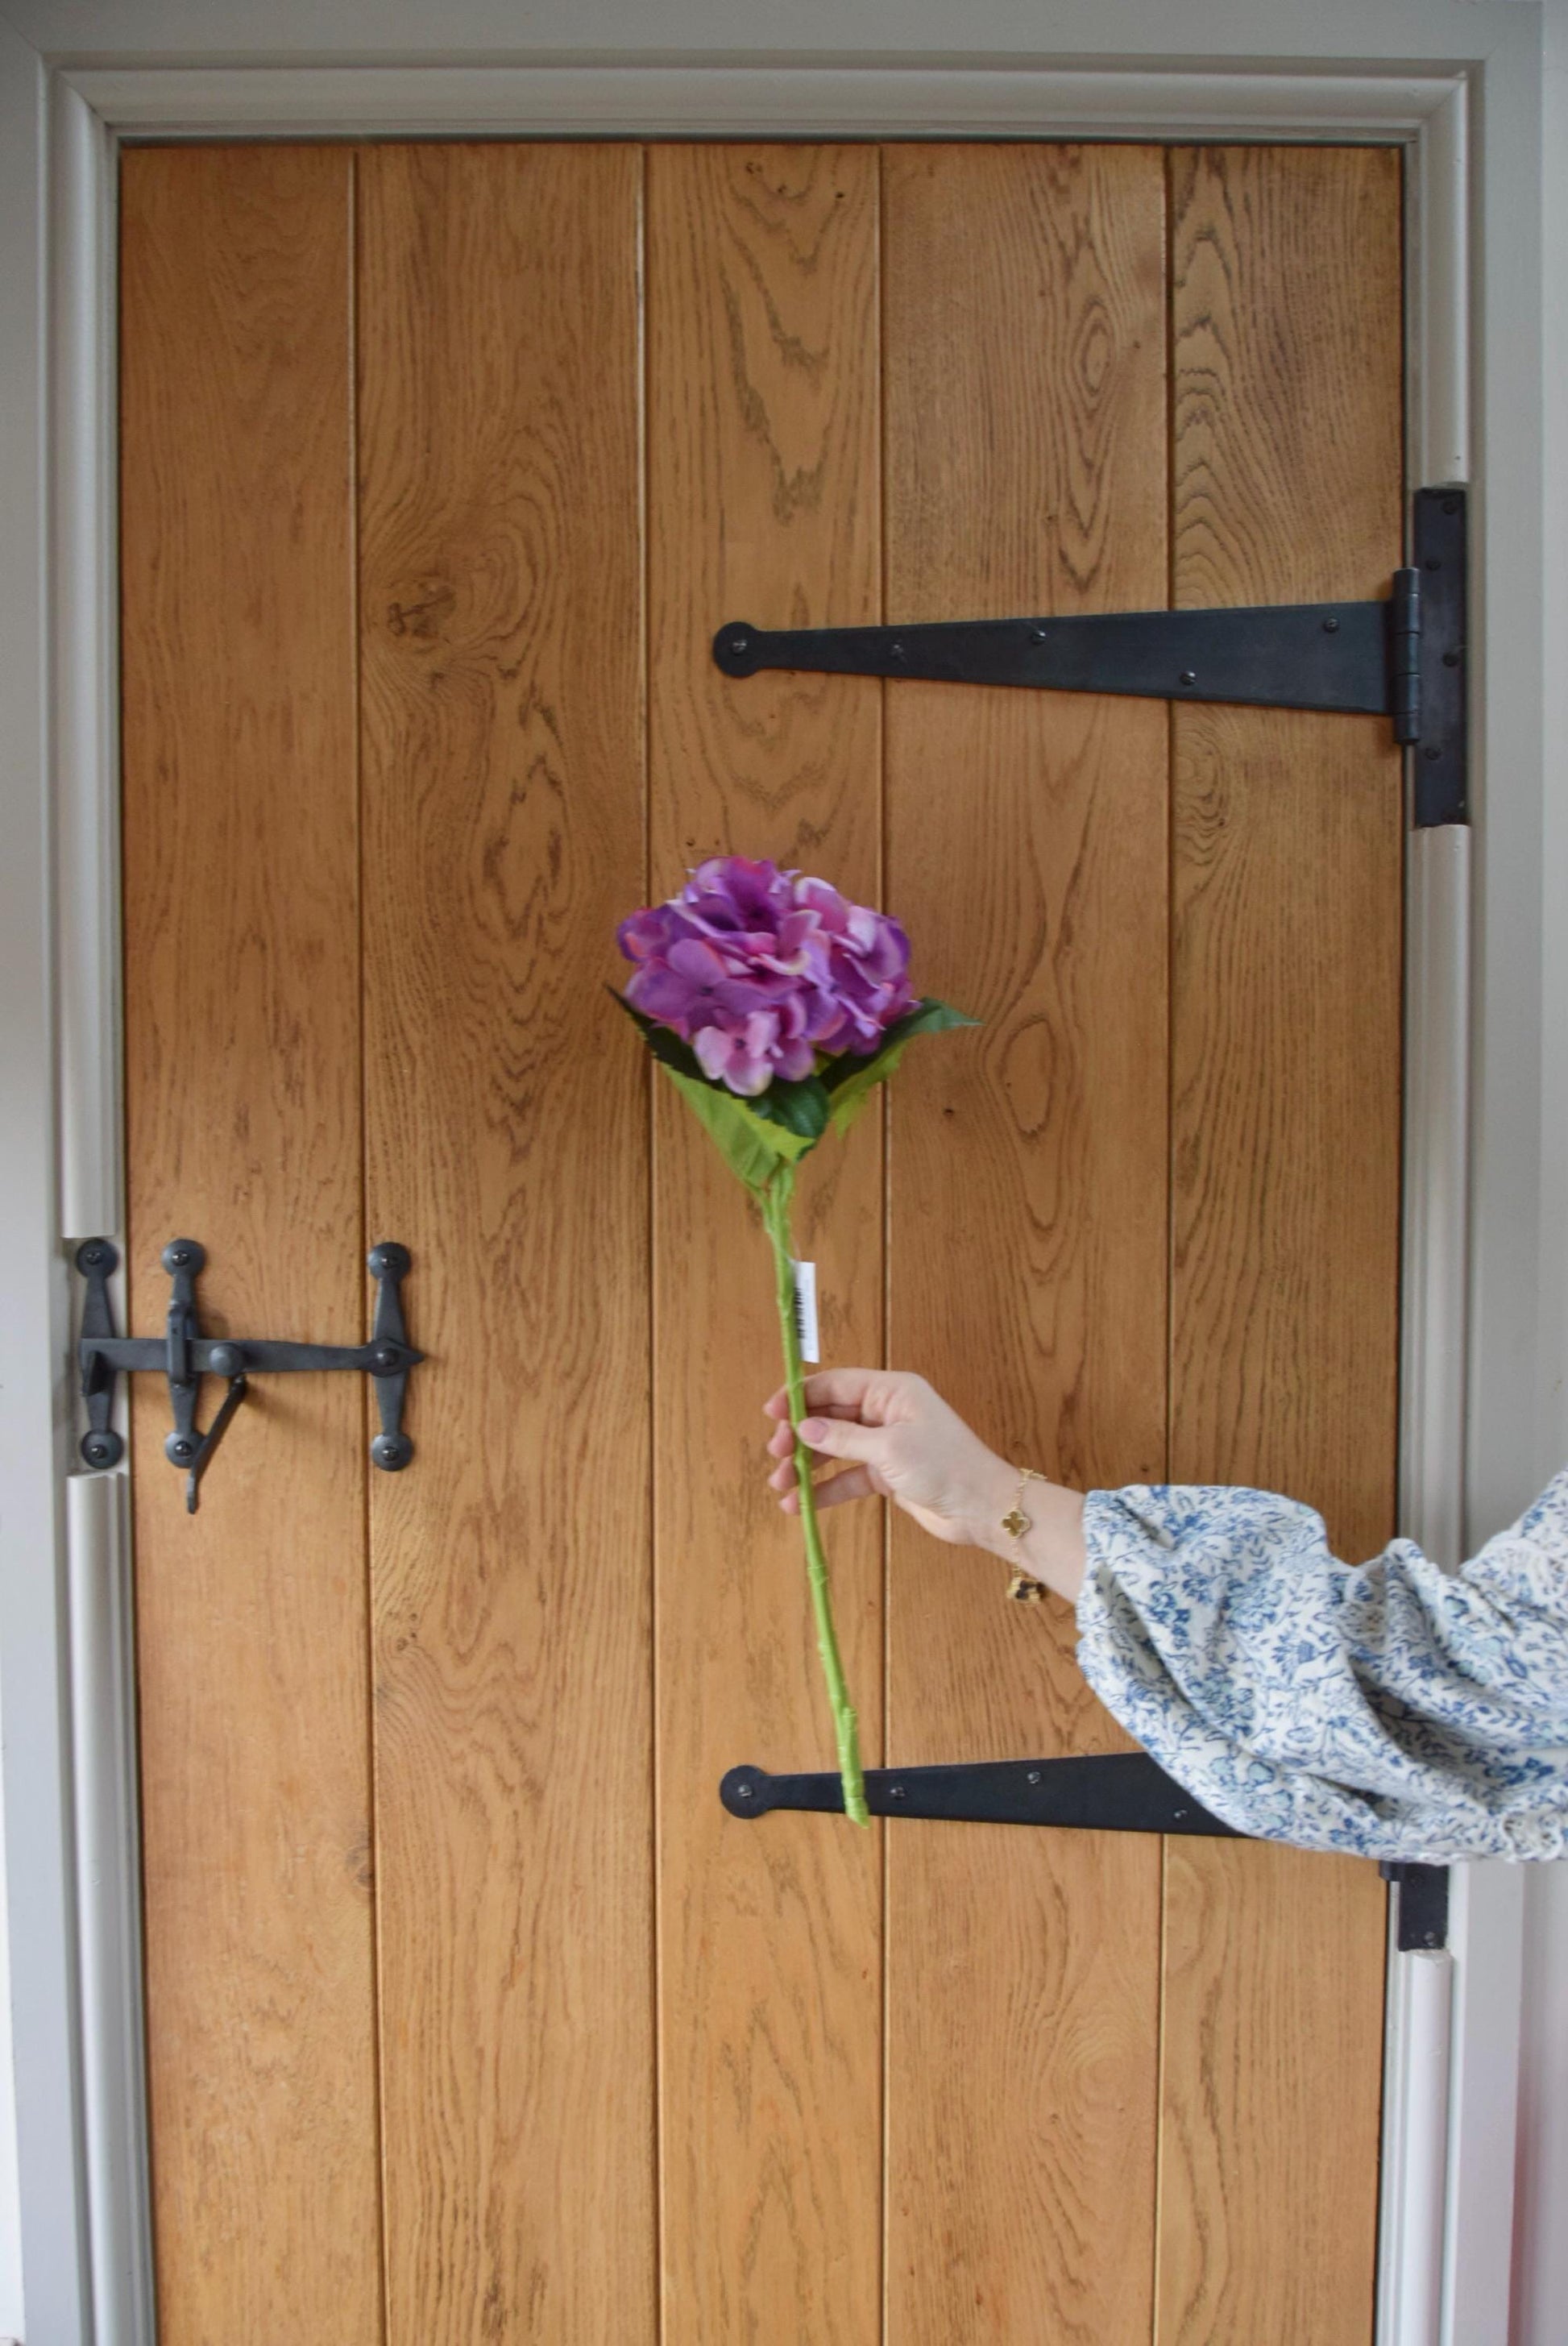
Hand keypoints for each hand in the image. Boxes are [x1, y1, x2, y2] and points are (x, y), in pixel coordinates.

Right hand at [762, 1367, 1086, 1600]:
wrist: (982, 1507)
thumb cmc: (944, 1466)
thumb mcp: (889, 1449)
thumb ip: (844, 1438)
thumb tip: (803, 1428)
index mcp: (891, 1391)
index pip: (836, 1385)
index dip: (801, 1396)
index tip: (771, 1413)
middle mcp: (886, 1412)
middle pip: (830, 1417)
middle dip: (800, 1435)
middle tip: (776, 1454)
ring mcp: (886, 1444)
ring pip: (835, 1449)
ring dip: (807, 1466)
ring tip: (781, 1485)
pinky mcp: (887, 1475)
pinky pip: (847, 1477)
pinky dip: (824, 1489)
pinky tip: (800, 1505)